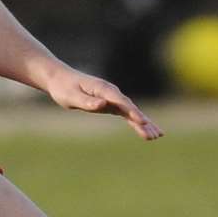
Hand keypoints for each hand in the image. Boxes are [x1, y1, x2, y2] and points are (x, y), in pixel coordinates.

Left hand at [41, 66, 163, 140]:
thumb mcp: (70, 96)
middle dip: (142, 121)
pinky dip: (136, 122)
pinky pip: (126, 115)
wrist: (60, 80)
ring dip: (144, 124)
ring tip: (157, 136)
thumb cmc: (63, 88)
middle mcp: (111, 92)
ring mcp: (112, 98)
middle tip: (155, 135)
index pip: (120, 101)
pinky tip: (146, 131)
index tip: (142, 121)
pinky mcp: (110, 104)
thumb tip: (102, 105)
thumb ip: (86, 101)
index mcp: (102, 89)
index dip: (132, 111)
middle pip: (130, 107)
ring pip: (131, 112)